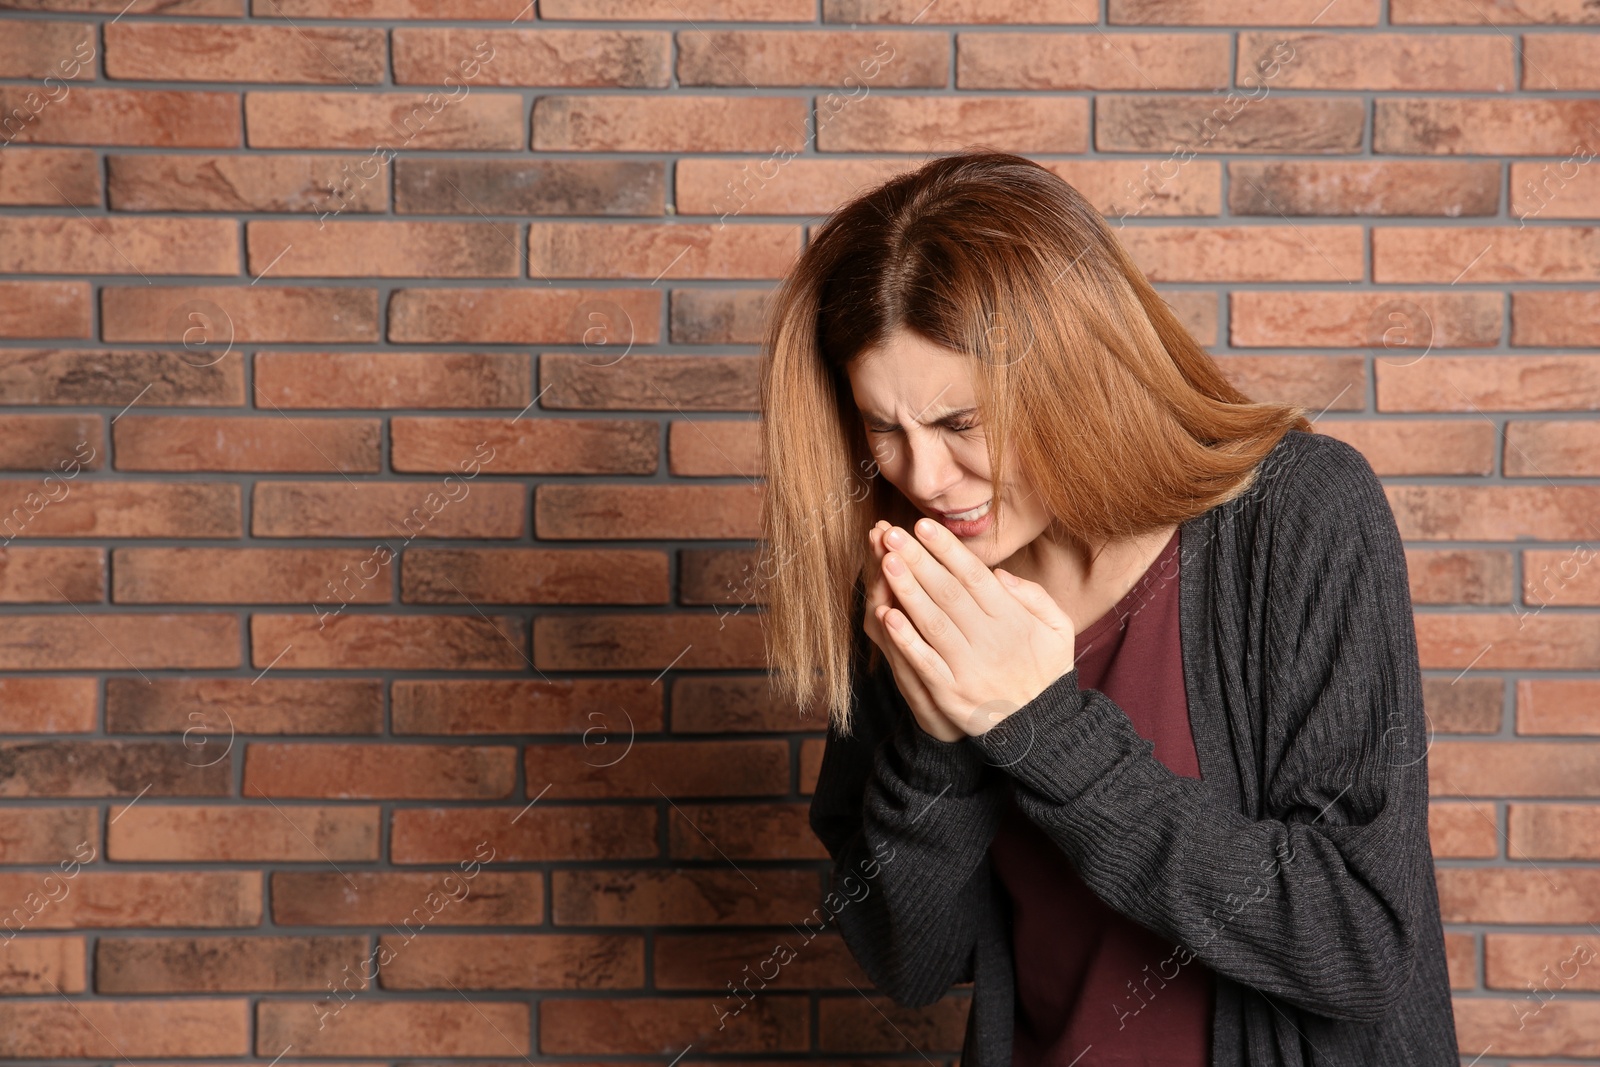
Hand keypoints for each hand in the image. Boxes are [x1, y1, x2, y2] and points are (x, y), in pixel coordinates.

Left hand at [872, 518, 1077, 738]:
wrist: (1040, 730)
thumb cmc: (1046, 671)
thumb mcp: (1058, 628)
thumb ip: (1034, 596)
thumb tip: (999, 574)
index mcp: (1013, 620)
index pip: (975, 577)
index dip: (947, 550)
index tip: (923, 526)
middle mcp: (989, 641)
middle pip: (948, 593)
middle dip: (919, 560)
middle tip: (892, 534)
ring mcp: (967, 668)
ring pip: (933, 622)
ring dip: (907, 590)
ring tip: (886, 561)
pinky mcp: (950, 693)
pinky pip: (924, 662)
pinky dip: (905, 639)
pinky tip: (886, 615)